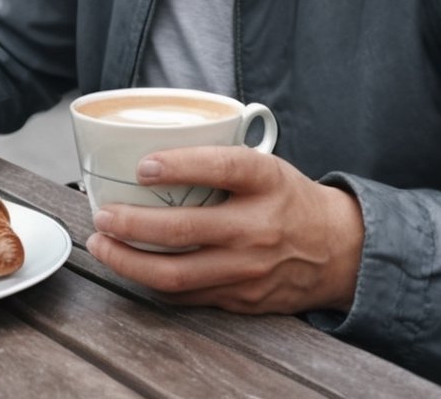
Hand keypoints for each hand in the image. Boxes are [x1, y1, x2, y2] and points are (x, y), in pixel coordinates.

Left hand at [85, 145, 362, 314]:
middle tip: (102, 214)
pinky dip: (153, 283)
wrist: (338, 251)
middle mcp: (258, 226)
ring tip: (102, 244)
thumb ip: (219, 158)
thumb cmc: (288, 198)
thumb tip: (152, 141)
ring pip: (177, 274)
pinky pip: (187, 296)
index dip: (179, 166)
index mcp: (265, 181)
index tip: (142, 166)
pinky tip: (131, 267)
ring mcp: (249, 269)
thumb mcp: (265, 164)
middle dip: (133, 224)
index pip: (221, 168)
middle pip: (186, 229)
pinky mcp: (241, 299)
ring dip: (130, 261)